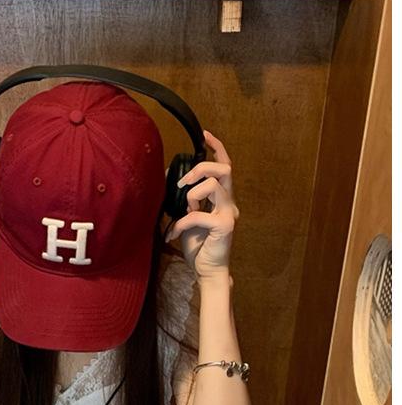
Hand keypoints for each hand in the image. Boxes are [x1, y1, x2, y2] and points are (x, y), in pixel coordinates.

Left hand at [164, 130, 239, 279]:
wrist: (207, 270)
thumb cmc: (199, 245)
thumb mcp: (189, 217)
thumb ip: (188, 201)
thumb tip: (177, 184)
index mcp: (222, 198)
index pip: (224, 166)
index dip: (217, 147)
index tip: (205, 134)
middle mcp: (229, 203)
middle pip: (224, 169)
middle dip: (201, 169)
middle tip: (184, 184)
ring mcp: (229, 213)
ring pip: (213, 186)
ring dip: (192, 195)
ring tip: (184, 211)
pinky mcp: (224, 226)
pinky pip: (198, 214)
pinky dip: (181, 223)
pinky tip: (174, 234)